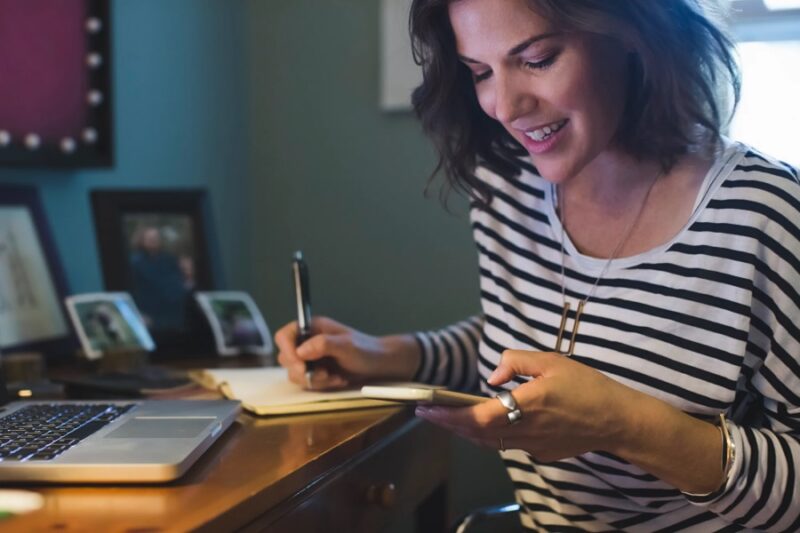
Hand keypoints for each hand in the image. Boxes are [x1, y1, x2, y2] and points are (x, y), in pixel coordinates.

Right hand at [274, 316, 418, 389]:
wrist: (378, 364)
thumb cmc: (366, 349)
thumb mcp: (346, 345)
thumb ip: (323, 344)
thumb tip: (301, 350)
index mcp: (312, 328)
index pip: (284, 336)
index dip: (287, 350)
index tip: (300, 363)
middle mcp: (307, 342)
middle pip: (286, 358)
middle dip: (303, 370)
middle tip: (323, 373)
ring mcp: (310, 358)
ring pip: (294, 373)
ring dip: (314, 380)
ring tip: (334, 377)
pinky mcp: (315, 372)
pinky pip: (307, 383)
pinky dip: (321, 385)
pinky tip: (337, 380)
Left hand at [416, 350, 636, 461]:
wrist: (618, 420)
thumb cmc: (587, 387)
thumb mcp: (552, 361)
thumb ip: (516, 361)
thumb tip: (491, 376)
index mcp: (527, 405)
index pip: (477, 416)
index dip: (450, 415)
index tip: (428, 408)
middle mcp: (526, 430)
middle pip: (476, 433)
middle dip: (449, 423)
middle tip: (428, 412)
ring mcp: (533, 446)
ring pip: (489, 442)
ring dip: (466, 430)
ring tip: (448, 416)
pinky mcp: (542, 453)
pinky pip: (509, 444)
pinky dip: (491, 434)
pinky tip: (487, 421)